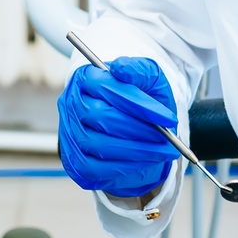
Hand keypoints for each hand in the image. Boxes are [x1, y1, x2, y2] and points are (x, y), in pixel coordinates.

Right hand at [56, 55, 178, 196]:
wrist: (136, 127)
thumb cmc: (141, 99)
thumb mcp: (148, 80)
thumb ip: (139, 70)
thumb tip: (122, 69)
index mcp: (86, 77)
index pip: (107, 87)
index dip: (138, 103)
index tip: (168, 117)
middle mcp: (71, 104)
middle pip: (100, 116)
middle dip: (138, 129)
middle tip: (167, 138)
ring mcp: (69, 134)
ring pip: (98, 144)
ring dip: (136, 150)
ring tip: (162, 151)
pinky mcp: (75, 162)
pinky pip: (95, 169)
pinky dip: (124, 167)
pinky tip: (144, 162)